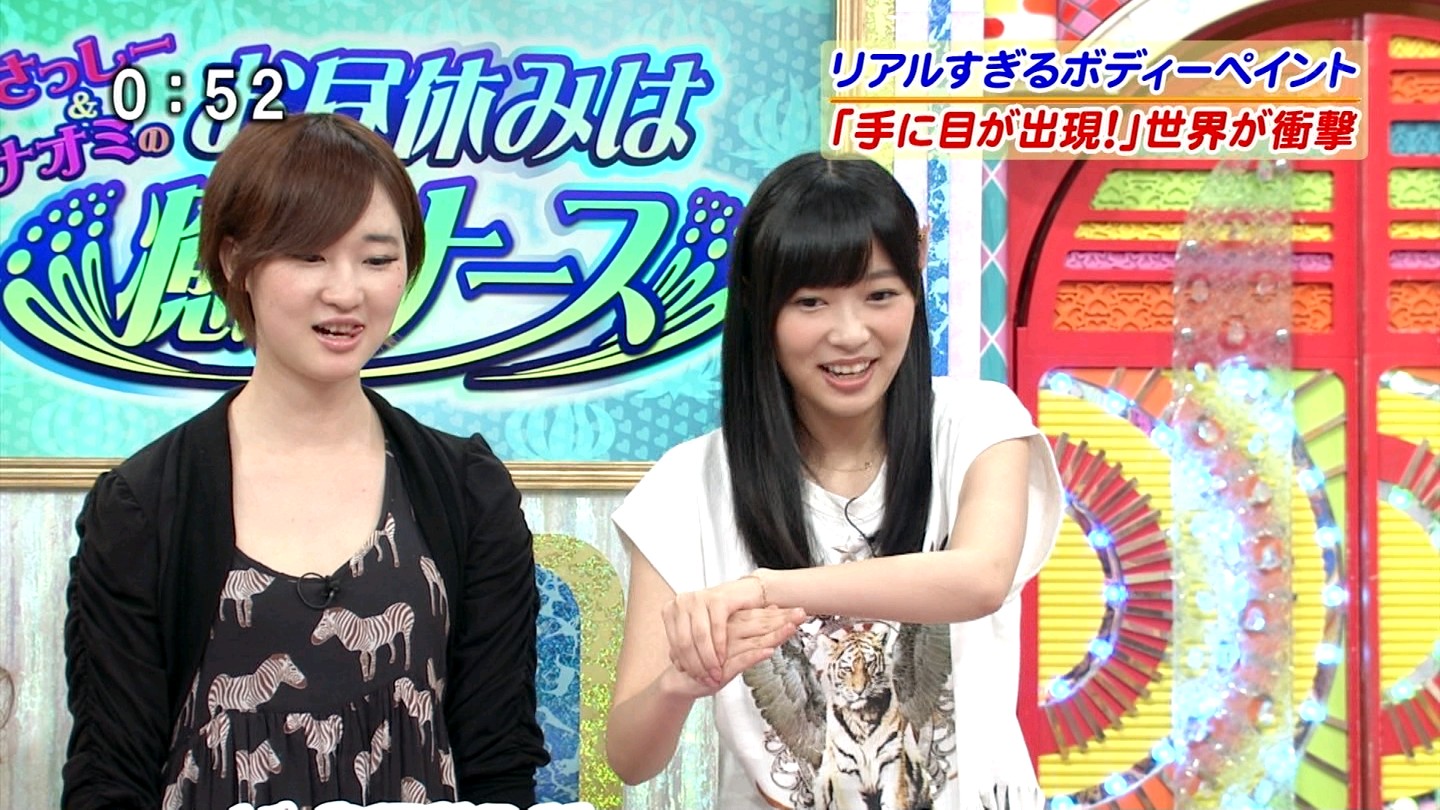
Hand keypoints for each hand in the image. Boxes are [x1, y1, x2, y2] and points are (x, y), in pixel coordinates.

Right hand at [660, 606, 805, 698]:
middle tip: (802, 614)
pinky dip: (754, 656)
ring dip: (773, 634)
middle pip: (759, 624)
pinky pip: (739, 660)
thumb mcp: (733, 644)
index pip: (758, 616)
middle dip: (782, 619)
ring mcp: (725, 650)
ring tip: (791, 628)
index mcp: (731, 625)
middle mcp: (728, 633)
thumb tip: (773, 609)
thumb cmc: (708, 661)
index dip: (780, 613)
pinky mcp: (721, 668)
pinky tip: (768, 652)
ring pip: (752, 639)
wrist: (682, 680)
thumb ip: (752, 628)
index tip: (800, 610)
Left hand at [661, 576, 769, 685]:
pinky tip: (723, 658)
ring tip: (715, 673)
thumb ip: (686, 645)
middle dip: (697, 665)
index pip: (675, 643)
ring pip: (700, 636)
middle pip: (685, 641)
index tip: (696, 677)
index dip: (686, 664)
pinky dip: (720, 646)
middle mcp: (682, 601)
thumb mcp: (698, 629)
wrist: (744, 594)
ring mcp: (699, 598)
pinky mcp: (718, 598)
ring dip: (709, 659)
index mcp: (671, 609)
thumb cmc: (719, 614)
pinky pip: (717, 628)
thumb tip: (678, 666)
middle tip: (707, 679)